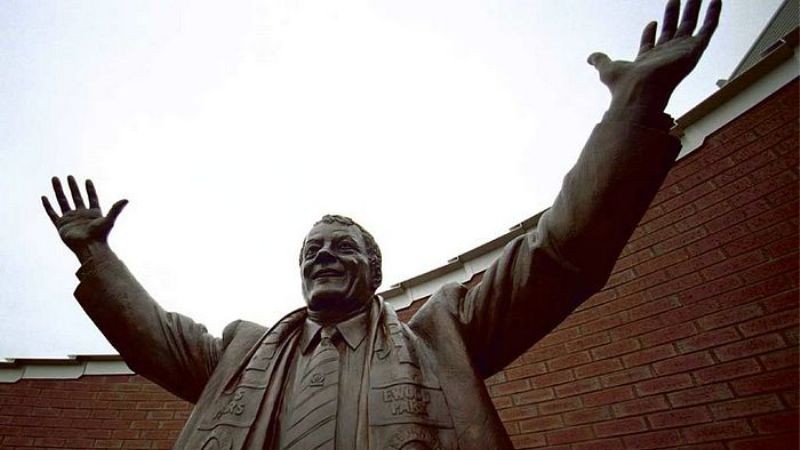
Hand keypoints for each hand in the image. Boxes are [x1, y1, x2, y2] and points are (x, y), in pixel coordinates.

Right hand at [42, 176, 127, 261]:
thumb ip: (116, 209)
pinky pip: (52, 213)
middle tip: (69, 176)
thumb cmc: (100, 236)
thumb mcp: (109, 220)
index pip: (91, 198)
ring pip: (63, 202)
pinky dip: (48, 206)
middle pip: (76, 197)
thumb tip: (127, 199)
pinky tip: (44, 197)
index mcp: (93, 214)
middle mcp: (81, 215)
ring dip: (59, 191)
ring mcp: (70, 219)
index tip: (87, 180)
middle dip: (72, 187)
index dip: (90, 190)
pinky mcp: (61, 225)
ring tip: (55, 179)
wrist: (88, 248)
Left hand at [588, 0, 720, 112]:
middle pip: (673, 30)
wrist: (638, 91)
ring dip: (695, 9)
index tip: (652, 21)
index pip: (652, 43)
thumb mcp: (607, 68)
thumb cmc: (624, 85)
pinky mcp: (693, 50)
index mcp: (648, 59)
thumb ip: (601, 60)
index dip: (651, 32)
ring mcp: (681, 52)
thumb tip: (590, 58)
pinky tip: (716, 1)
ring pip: (691, 25)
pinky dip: (713, 15)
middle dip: (675, 14)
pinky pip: (707, 29)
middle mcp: (666, 55)